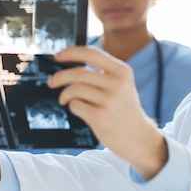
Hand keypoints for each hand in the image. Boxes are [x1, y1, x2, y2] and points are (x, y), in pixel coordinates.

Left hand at [48, 46, 167, 179]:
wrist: (139, 138)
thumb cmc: (125, 110)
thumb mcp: (122, 85)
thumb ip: (103, 73)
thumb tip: (70, 65)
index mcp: (122, 71)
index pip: (92, 53)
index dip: (71, 52)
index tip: (57, 56)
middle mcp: (117, 83)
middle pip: (79, 72)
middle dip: (60, 76)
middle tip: (52, 81)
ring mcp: (110, 100)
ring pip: (74, 88)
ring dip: (64, 94)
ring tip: (64, 99)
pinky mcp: (100, 117)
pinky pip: (75, 105)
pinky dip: (71, 106)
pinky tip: (76, 109)